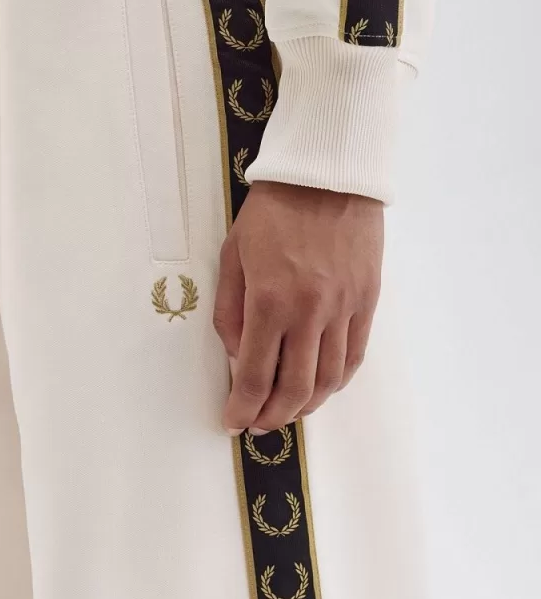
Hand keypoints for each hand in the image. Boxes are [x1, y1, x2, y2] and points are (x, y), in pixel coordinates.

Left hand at [213, 180, 382, 434]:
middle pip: (296, 389)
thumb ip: (230, 310)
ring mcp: (344, 309)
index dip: (243, 407)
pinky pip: (355, 354)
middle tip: (259, 424)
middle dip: (273, 416)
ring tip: (288, 409)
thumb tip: (237, 355)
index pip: (256, 375)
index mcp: (270, 301)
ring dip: (307, 405)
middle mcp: (310, 312)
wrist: (327, 174)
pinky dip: (338, 380)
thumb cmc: (272, 209)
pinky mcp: (367, 300)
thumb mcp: (232, 254)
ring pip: (330, 380)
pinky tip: (323, 385)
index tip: (233, 421)